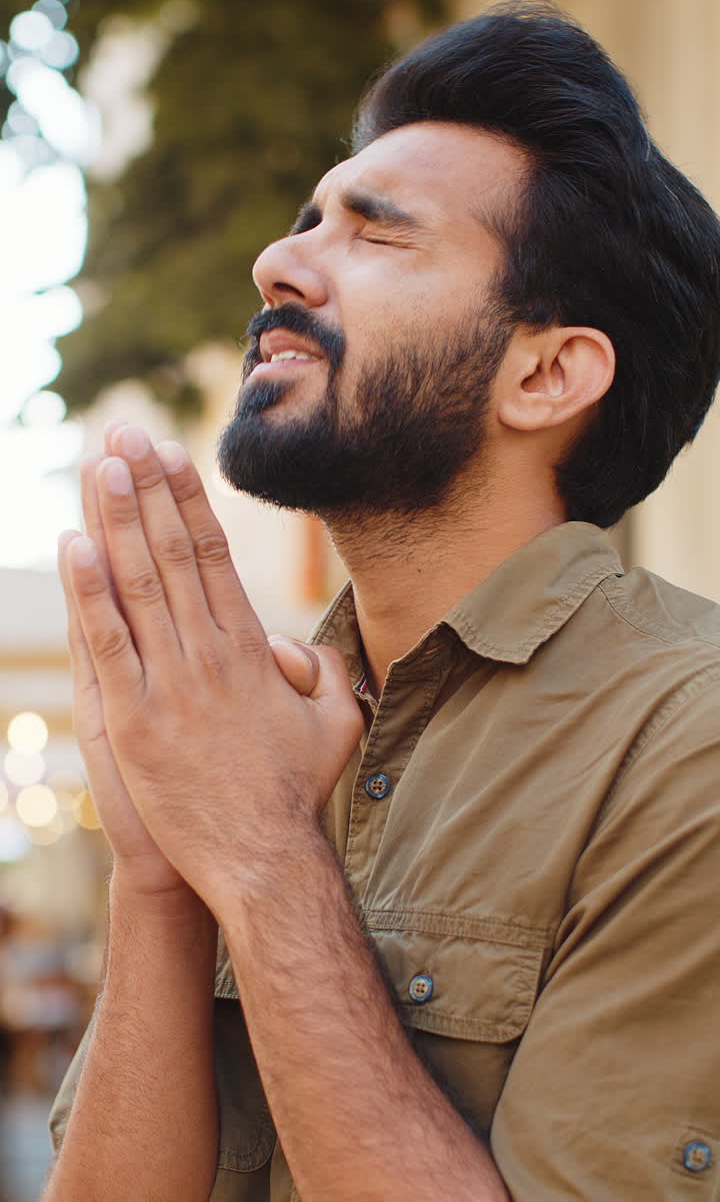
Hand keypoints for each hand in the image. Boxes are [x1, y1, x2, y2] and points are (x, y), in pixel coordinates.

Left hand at [64, 426, 362, 913]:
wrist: (263, 860)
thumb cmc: (297, 793)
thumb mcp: (337, 722)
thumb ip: (324, 672)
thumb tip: (292, 645)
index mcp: (250, 648)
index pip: (215, 555)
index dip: (189, 500)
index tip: (169, 455)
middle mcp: (209, 652)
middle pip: (174, 552)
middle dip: (146, 488)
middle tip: (123, 434)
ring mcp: (169, 683)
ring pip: (140, 582)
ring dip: (117, 519)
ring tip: (99, 464)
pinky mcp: (132, 719)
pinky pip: (108, 640)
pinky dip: (89, 590)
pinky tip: (75, 544)